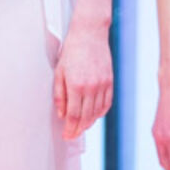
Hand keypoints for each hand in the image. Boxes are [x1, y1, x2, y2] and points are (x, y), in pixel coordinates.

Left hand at [54, 26, 113, 140]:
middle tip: (72, 135)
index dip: (70, 129)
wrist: (90, 34)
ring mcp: (103, 84)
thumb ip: (60, 95)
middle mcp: (91, 87)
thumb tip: (61, 114)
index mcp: (76, 85)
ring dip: (89, 123)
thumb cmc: (72, 51)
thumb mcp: (59, 72)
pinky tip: (94, 115)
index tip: (66, 136)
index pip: (74, 115)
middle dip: (78, 129)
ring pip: (97, 112)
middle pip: (86, 117)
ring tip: (81, 127)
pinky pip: (107, 103)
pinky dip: (100, 113)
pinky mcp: (110, 81)